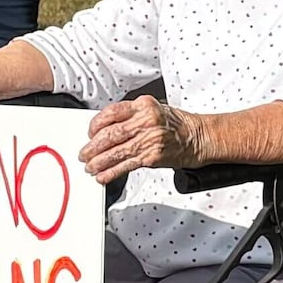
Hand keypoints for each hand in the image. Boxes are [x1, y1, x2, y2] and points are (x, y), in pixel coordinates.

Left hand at [83, 97, 198, 181]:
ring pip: (116, 151)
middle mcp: (146, 120)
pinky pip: (126, 165)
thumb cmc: (176, 125)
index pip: (111, 112)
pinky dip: (112, 172)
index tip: (90, 134)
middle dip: (93, 147)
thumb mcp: (153, 110)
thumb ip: (130, 116)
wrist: (199, 137)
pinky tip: (104, 176)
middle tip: (84, 154)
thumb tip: (105, 130)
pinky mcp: (152, 156)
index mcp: (143, 105)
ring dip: (99, 162)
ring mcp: (149, 139)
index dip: (96, 125)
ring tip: (90, 167)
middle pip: (110, 134)